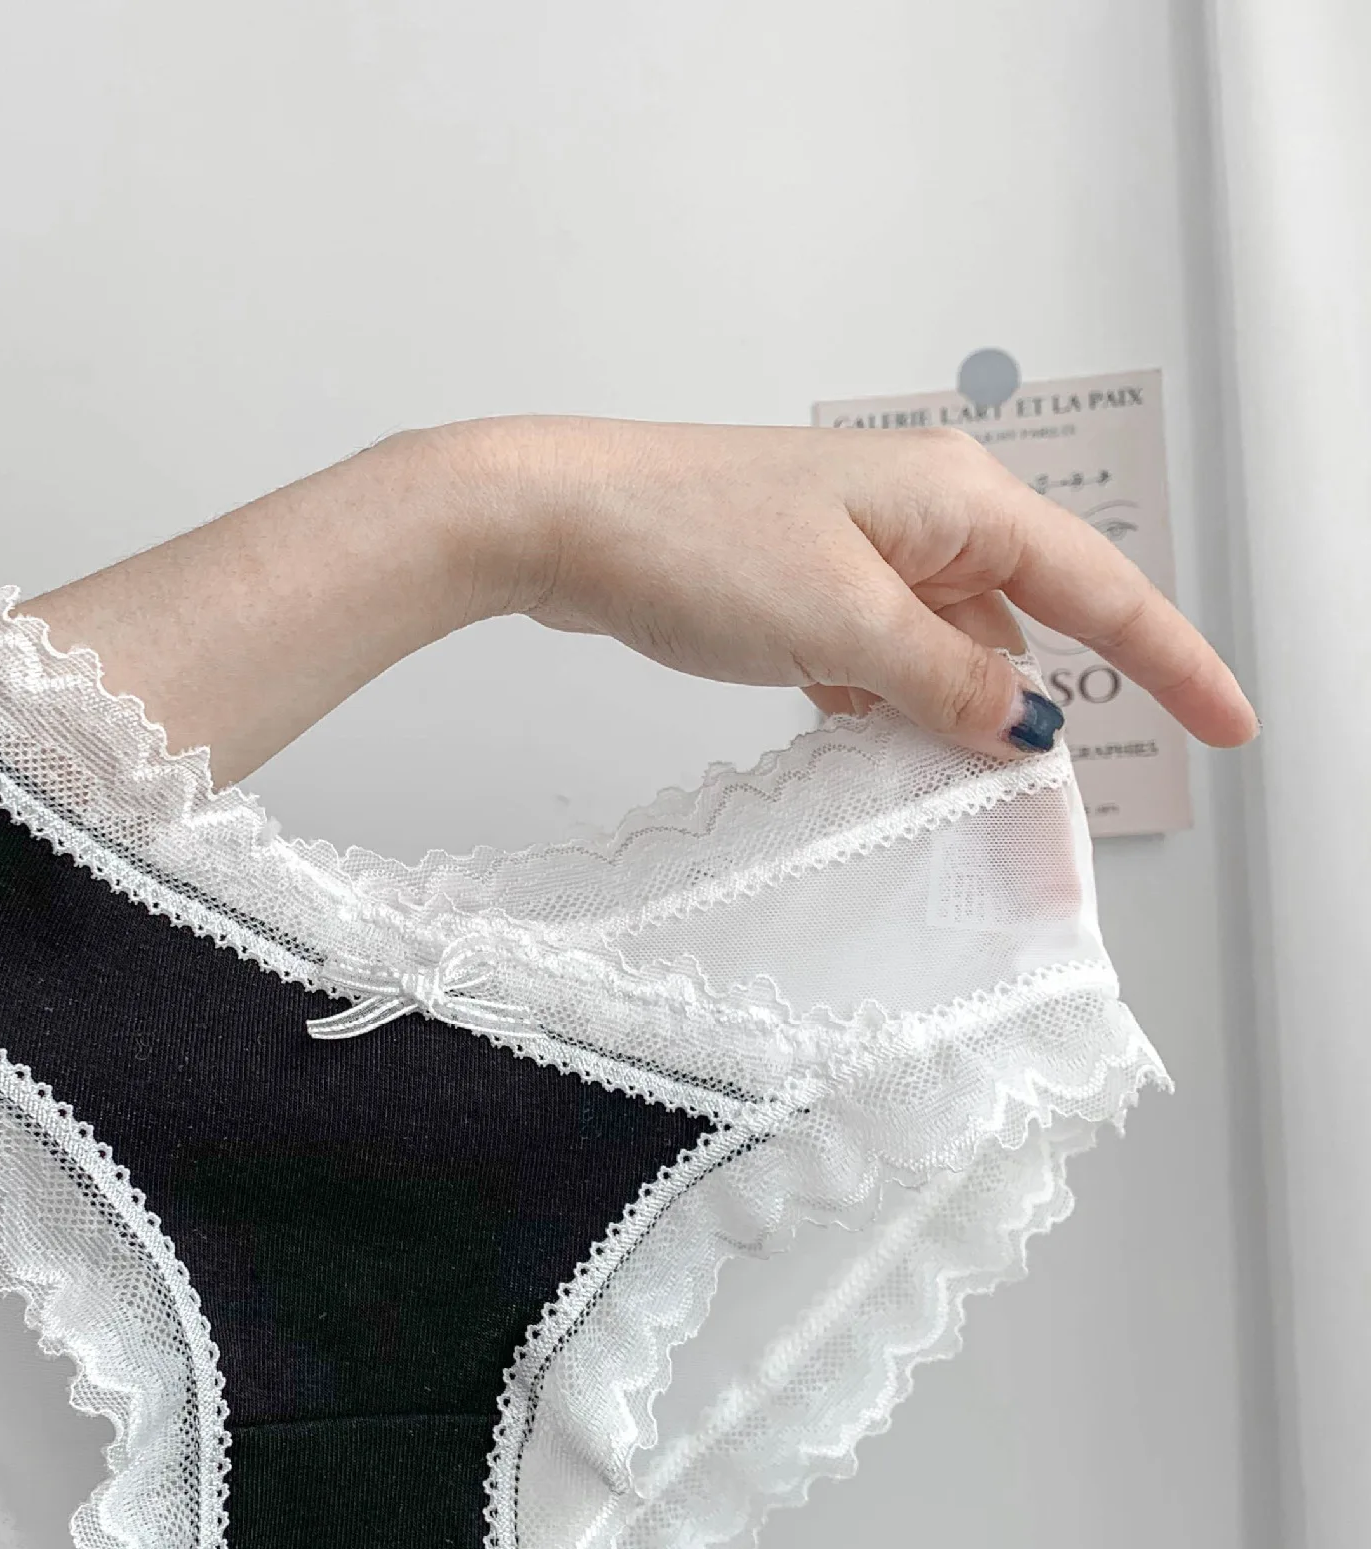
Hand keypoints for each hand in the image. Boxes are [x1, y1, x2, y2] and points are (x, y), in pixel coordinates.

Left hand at [456, 416, 1256, 756]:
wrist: (554, 520)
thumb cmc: (688, 538)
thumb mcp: (840, 624)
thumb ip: (947, 679)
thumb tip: (1031, 721)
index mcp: (955, 498)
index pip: (1098, 588)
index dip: (1172, 661)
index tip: (1230, 725)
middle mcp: (916, 514)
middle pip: (1019, 625)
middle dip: (1037, 716)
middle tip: (1053, 815)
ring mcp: (852, 550)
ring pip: (942, 650)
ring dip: (949, 720)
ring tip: (953, 800)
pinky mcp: (796, 586)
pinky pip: (874, 658)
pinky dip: (882, 710)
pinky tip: (870, 755)